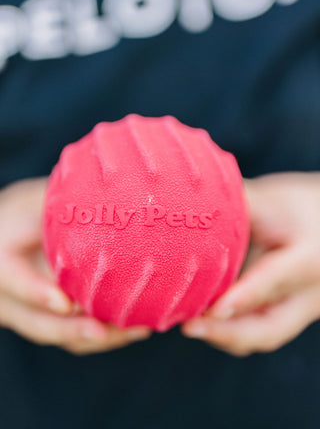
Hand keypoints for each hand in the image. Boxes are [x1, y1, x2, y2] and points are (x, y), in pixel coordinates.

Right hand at [0, 178, 150, 354]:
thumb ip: (52, 201)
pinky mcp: (45, 318)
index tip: (65, 304)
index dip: (37, 293)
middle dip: (72, 329)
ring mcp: (26, 312)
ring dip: (96, 338)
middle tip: (104, 331)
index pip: (14, 280)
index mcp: (1, 263)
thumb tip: (99, 190)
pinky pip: (70, 335)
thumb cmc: (18, 215)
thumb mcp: (29, 202)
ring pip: (58, 334)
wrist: (4, 238)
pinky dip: (100, 336)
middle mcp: (8, 296)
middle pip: (37, 322)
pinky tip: (132, 328)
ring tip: (135, 331)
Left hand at [182, 172, 319, 355]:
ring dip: (223, 333)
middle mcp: (310, 295)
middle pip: (269, 328)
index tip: (213, 310)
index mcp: (308, 261)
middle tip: (190, 327)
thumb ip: (238, 208)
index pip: (272, 281)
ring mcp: (303, 309)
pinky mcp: (290, 313)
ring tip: (190, 323)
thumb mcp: (274, 201)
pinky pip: (260, 327)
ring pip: (262, 333)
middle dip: (226, 333)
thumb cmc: (303, 207)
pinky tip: (204, 317)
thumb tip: (192, 208)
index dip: (242, 296)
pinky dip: (231, 326)